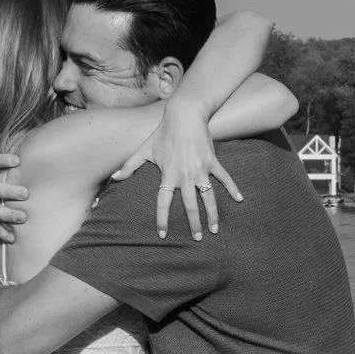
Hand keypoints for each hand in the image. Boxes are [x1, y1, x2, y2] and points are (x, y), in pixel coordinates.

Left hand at [113, 96, 241, 238]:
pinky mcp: (212, 161)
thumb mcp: (144, 149)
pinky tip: (240, 199)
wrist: (184, 115)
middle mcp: (185, 175)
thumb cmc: (163, 132)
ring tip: (215, 229)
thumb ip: (130, 165)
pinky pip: (224, 178)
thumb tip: (114, 177)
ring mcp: (200, 169)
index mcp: (168, 175)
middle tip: (196, 238)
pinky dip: (233, 188)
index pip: (163, 202)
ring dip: (213, 214)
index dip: (162, 219)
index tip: (163, 234)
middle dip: (194, 224)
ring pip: (208, 197)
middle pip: (190, 205)